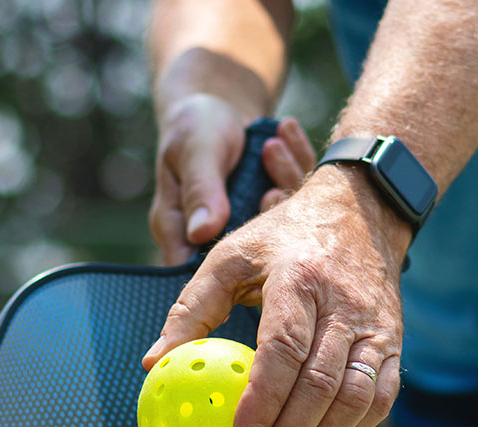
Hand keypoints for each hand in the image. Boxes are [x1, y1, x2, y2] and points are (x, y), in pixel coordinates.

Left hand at [142, 166, 409, 426]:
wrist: (362, 211)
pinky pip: (380, 398)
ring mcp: (376, 327)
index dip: (263, 397)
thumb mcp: (230, 255)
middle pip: (322, 384)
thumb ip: (191, 308)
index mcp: (298, 278)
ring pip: (357, 397)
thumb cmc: (284, 237)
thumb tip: (153, 362)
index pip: (284, 347)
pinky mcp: (395, 343)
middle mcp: (343, 304)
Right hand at [148, 95, 318, 265]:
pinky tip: (288, 130)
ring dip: (284, 179)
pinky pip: (297, 195)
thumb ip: (200, 190)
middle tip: (273, 187)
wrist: (219, 104)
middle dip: (268, 216)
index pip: (199, 271)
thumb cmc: (195, 127)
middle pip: (249, 252)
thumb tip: (201, 233)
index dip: (231, 266)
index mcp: (180, 231)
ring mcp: (251, 224)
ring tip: (273, 145)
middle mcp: (217, 236)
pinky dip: (296, 161)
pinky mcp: (278, 210)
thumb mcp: (195, 151)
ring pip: (281, 222)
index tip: (256, 229)